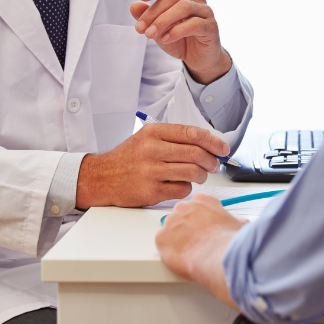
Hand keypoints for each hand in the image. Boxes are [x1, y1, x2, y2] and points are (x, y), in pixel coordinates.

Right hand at [76, 123, 230, 208]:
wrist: (101, 178)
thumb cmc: (128, 158)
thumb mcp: (147, 138)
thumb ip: (174, 139)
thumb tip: (208, 144)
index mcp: (153, 132)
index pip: (192, 134)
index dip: (213, 142)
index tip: (223, 148)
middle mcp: (152, 150)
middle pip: (196, 154)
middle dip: (211, 161)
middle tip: (214, 165)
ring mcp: (151, 171)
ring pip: (192, 173)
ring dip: (202, 176)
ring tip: (199, 176)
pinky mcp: (151, 191)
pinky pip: (182, 190)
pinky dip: (187, 188)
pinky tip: (180, 185)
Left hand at [130, 0, 231, 83]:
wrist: (197, 58)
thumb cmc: (178, 38)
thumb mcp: (157, 28)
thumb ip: (146, 16)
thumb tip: (134, 6)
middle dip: (153, 12)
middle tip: (140, 28)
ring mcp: (206, 10)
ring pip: (183, 7)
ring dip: (163, 21)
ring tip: (150, 34)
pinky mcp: (211, 26)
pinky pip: (194, 23)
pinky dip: (177, 31)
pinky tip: (165, 39)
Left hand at [156, 193, 246, 309]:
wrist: (216, 257)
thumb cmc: (228, 241)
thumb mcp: (239, 224)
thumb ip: (233, 220)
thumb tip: (238, 224)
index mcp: (202, 200)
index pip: (197, 205)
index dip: (202, 218)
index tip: (205, 227)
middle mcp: (183, 207)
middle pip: (182, 215)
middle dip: (188, 226)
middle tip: (198, 241)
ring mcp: (170, 222)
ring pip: (171, 229)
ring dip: (177, 238)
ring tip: (190, 251)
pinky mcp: (160, 238)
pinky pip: (162, 242)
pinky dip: (169, 249)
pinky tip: (181, 256)